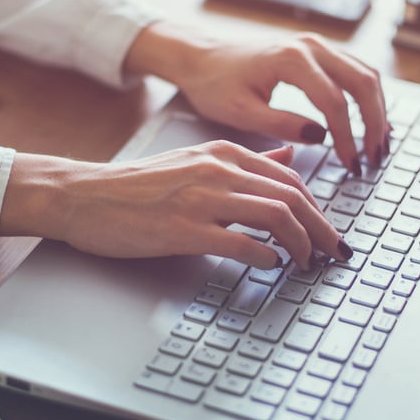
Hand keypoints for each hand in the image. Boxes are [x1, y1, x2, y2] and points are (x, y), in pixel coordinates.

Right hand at [0, 144, 352, 269]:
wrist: (85, 195)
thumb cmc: (137, 186)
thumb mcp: (195, 161)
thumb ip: (244, 162)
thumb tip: (289, 157)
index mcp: (223, 153)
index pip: (291, 177)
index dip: (318, 208)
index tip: (328, 232)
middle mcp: (218, 170)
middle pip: (292, 196)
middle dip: (321, 229)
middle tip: (334, 253)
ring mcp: (201, 198)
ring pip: (275, 216)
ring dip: (301, 244)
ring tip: (308, 263)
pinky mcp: (184, 228)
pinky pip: (241, 242)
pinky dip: (266, 256)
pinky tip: (271, 266)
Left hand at [123, 22, 389, 172]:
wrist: (201, 57)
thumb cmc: (214, 84)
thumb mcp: (240, 112)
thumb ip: (280, 124)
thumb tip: (321, 137)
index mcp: (291, 59)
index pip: (335, 102)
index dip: (347, 138)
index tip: (350, 165)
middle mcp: (311, 45)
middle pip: (362, 83)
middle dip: (373, 123)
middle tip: (374, 158)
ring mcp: (317, 45)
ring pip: (365, 74)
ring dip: (376, 109)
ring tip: (378, 145)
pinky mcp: (318, 52)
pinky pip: (355, 71)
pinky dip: (367, 97)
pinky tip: (370, 122)